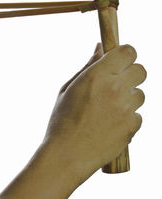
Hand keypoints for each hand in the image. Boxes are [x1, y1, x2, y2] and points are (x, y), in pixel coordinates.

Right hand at [45, 43, 146, 175]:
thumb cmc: (62, 120)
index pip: (128, 51)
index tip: (119, 60)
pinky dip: (127, 118)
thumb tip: (100, 48)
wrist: (66, 154)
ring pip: (140, 94)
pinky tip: (109, 125)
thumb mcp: (68, 88)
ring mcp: (127, 108)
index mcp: (97, 75)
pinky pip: (137, 115)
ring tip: (107, 109)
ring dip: (128, 98)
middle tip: (114, 84)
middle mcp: (116, 89)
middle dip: (130, 74)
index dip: (125, 54)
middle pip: (141, 70)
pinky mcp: (132, 126)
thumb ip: (88, 66)